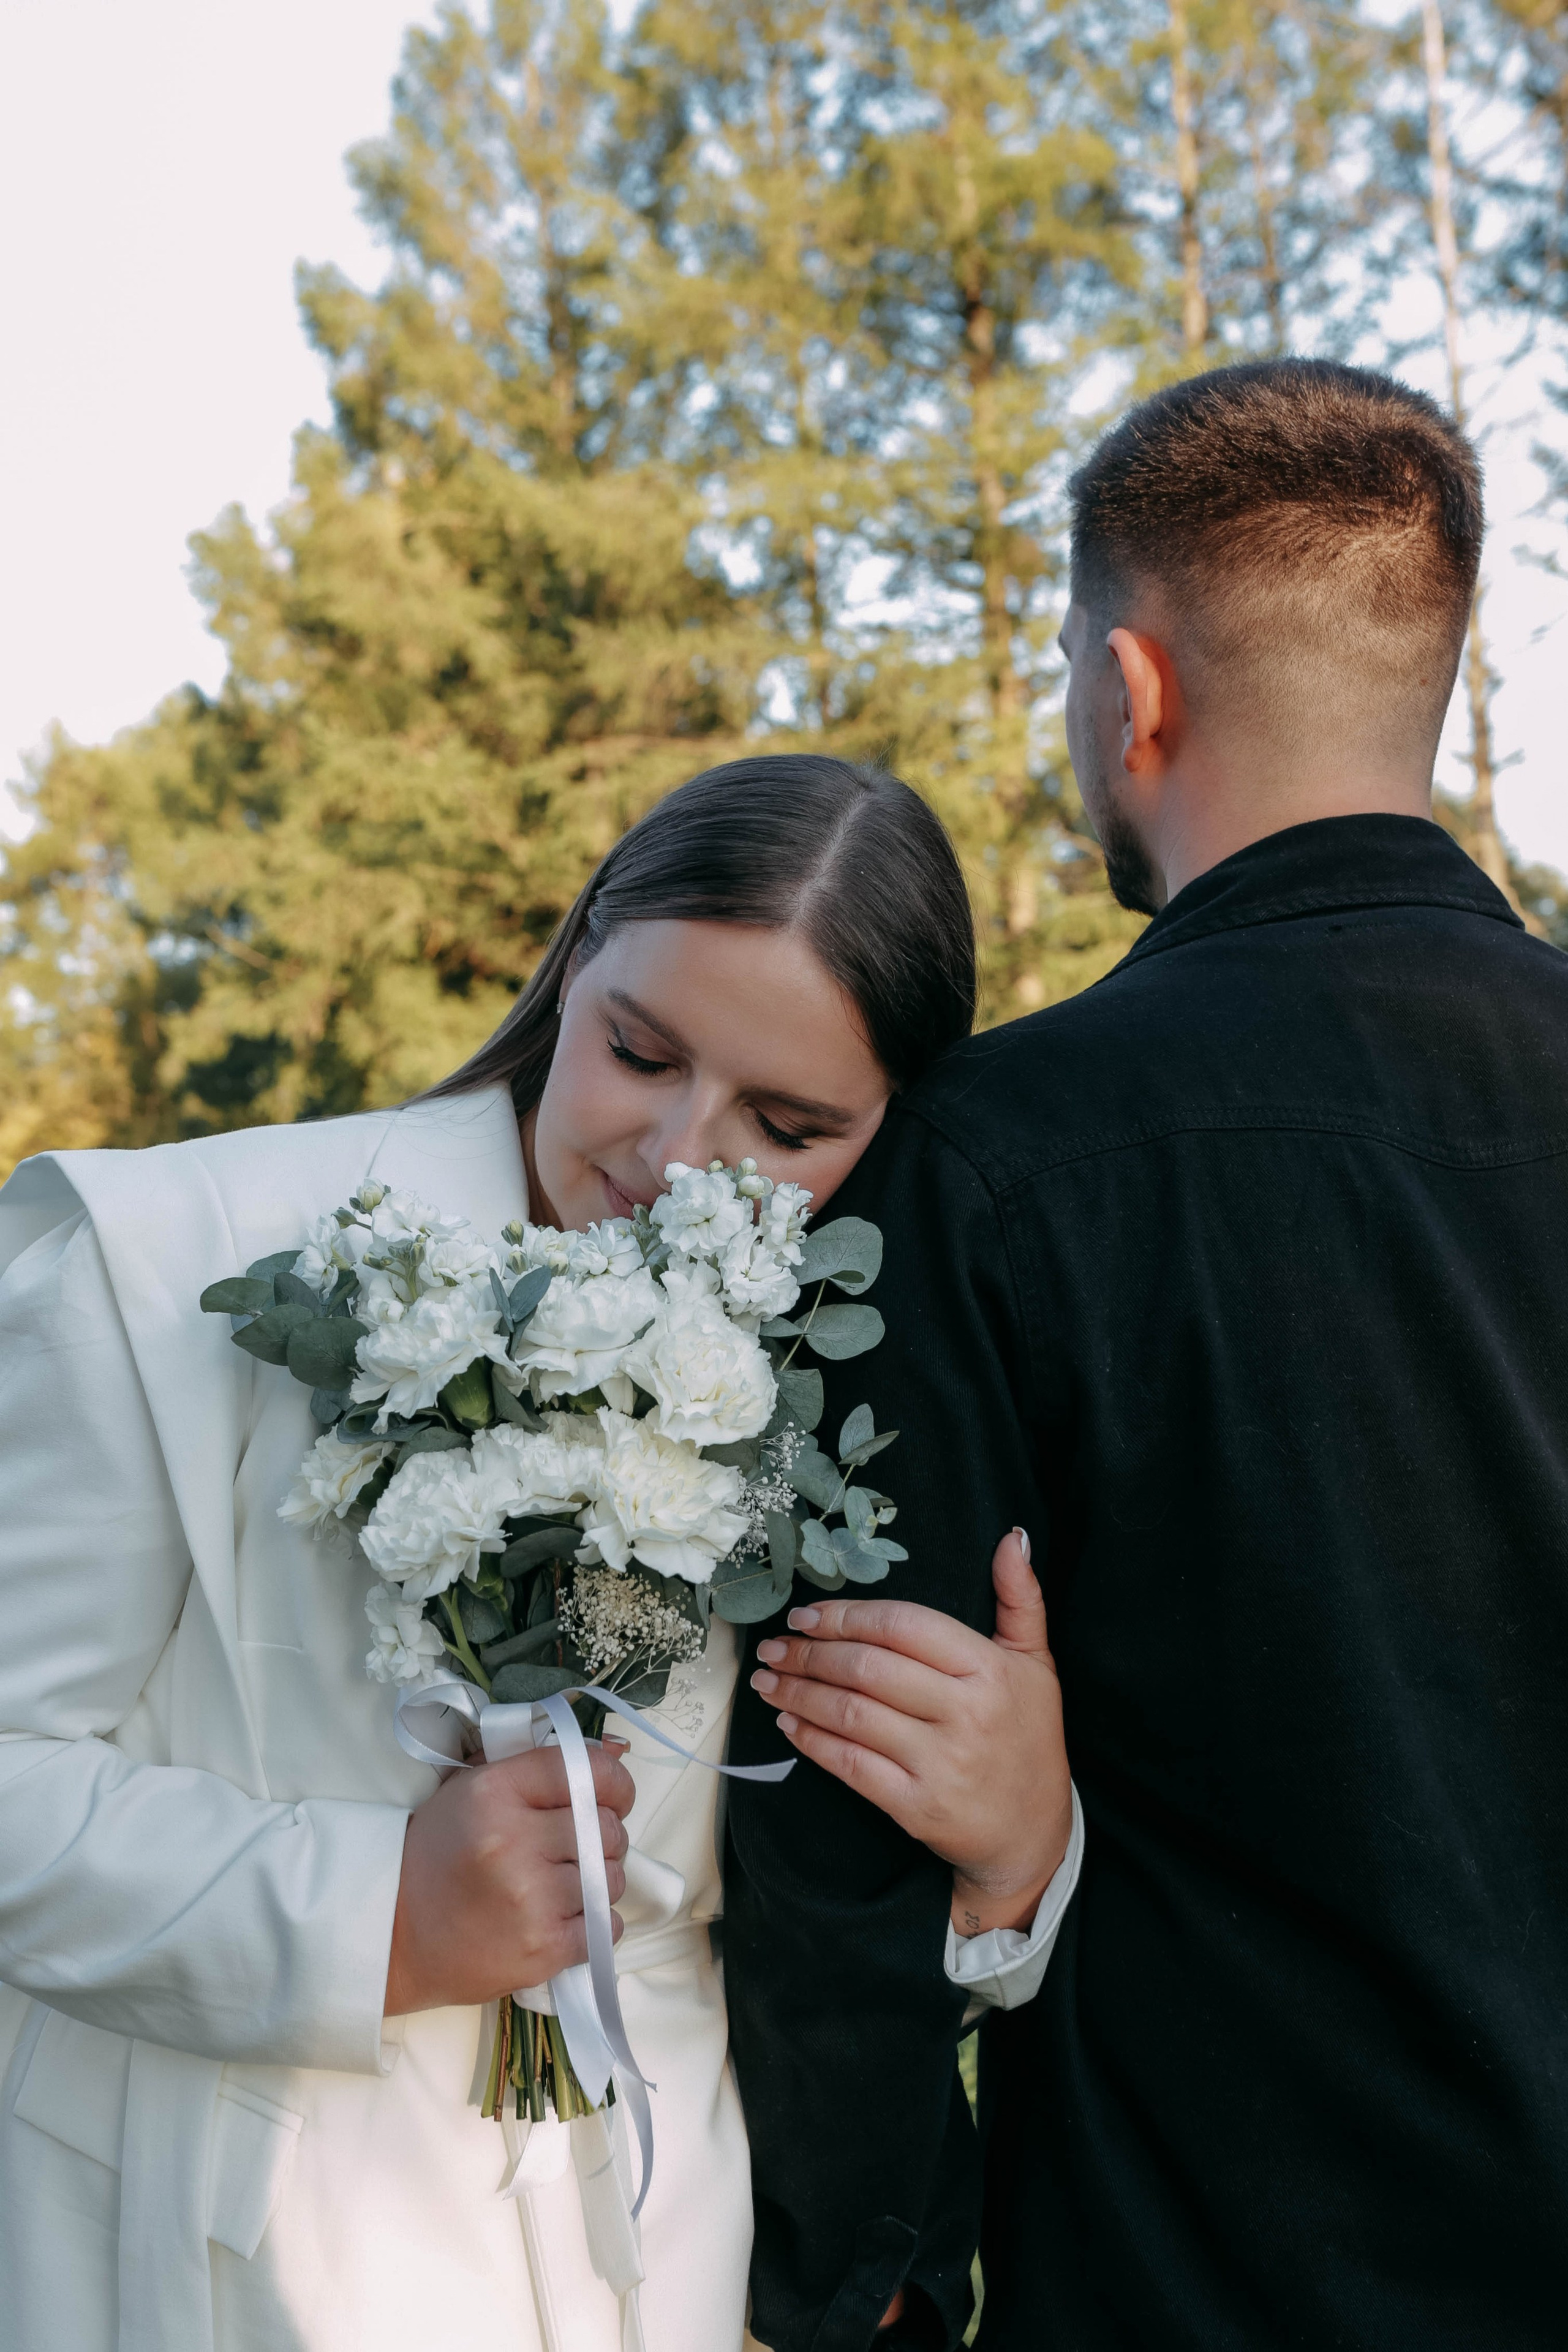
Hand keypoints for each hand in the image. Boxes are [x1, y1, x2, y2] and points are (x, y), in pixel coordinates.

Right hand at [384, 1739, 635, 2015]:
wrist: (394, 1934)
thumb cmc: (438, 1855)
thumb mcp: (472, 1789)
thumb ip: (538, 1764)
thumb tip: (617, 1750)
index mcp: (496, 1791)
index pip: (584, 1769)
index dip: (612, 1783)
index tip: (611, 1798)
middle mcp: (514, 1839)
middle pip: (606, 1827)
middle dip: (601, 1838)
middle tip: (573, 1849)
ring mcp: (530, 1897)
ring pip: (611, 1878)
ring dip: (598, 1883)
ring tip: (560, 1887)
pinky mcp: (542, 1947)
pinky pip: (606, 1925)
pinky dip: (596, 1923)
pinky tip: (564, 1918)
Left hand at [749, 1530, 1070, 1934]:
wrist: (1034, 1836)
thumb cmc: (1029, 1738)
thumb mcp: (1036, 1664)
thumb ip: (1021, 1599)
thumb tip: (1011, 1537)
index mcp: (989, 1669)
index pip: (903, 1626)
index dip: (847, 1616)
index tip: (806, 1615)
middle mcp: (966, 1713)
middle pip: (868, 1668)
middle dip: (810, 1653)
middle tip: (775, 1645)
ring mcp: (940, 1763)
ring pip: (851, 1714)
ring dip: (798, 1692)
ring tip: (767, 1679)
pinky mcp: (917, 1806)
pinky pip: (850, 1766)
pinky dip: (812, 1741)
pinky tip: (789, 1723)